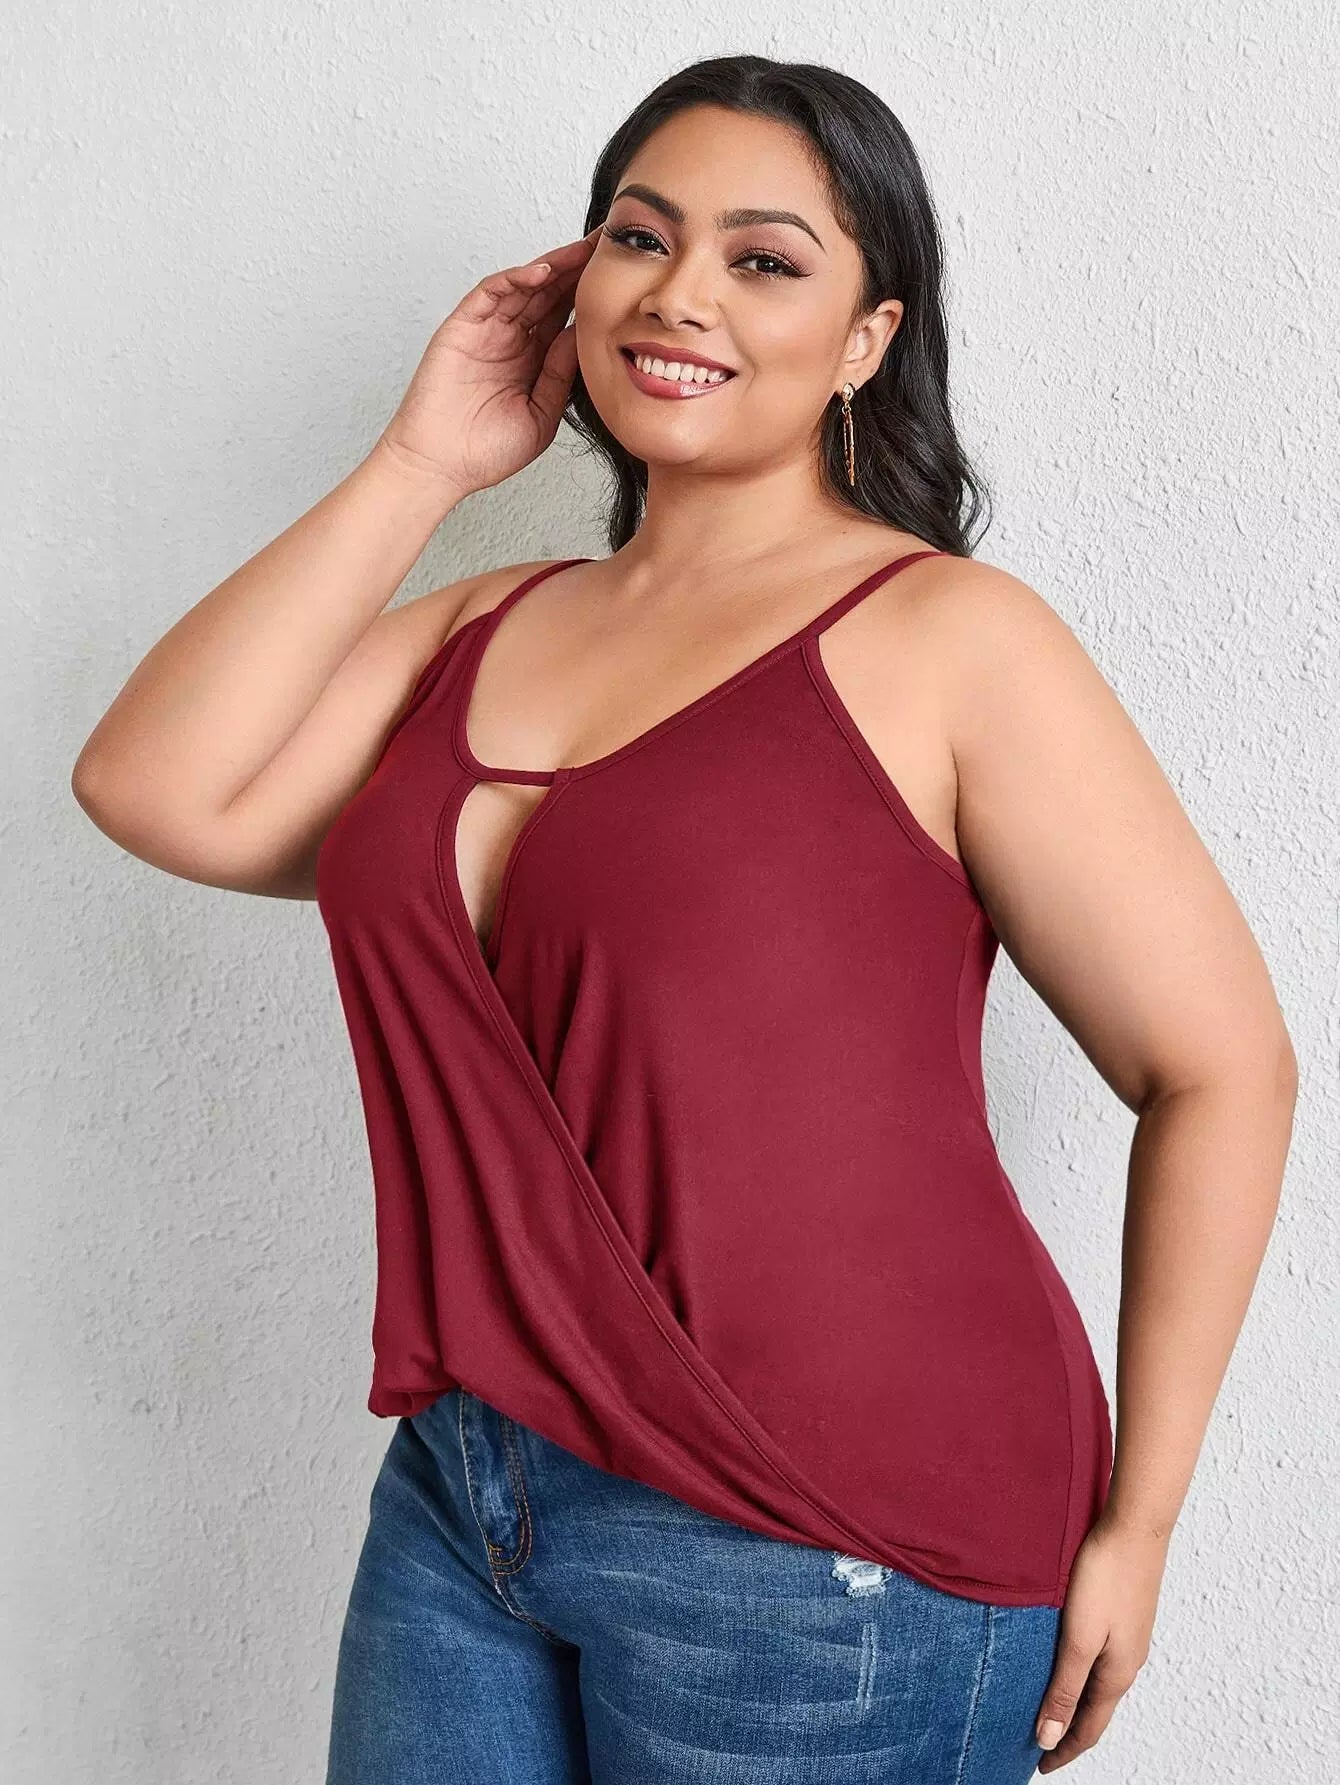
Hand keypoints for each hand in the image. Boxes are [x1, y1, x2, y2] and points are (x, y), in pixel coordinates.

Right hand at [375, 225, 602, 498]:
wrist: (440, 468)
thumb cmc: (486, 451)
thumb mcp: (542, 413)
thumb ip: (561, 375)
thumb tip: (586, 336)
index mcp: (532, 360)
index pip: (566, 316)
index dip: (590, 294)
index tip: (620, 277)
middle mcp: (511, 339)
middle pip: (548, 293)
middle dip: (577, 268)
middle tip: (607, 244)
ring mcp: (486, 331)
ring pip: (522, 286)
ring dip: (553, 266)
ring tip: (583, 250)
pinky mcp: (461, 328)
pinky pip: (489, 293)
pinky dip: (514, 279)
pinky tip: (541, 272)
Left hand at [1033, 1514, 1167, 1771]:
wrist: (1134, 1528)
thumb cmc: (1104, 1577)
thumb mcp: (1077, 1638)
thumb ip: (1064, 1687)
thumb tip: (1050, 1738)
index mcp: (1115, 1675)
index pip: (1087, 1728)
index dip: (1063, 1750)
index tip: (1040, 1766)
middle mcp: (1128, 1663)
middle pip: (1096, 1711)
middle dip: (1070, 1731)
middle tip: (1041, 1744)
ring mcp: (1131, 1640)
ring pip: (1101, 1686)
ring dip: (1077, 1702)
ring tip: (1051, 1708)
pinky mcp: (1127, 1618)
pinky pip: (1104, 1662)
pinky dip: (1084, 1676)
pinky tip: (1070, 1664)